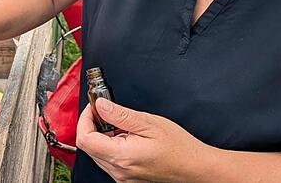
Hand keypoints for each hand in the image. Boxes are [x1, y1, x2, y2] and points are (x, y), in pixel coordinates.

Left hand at [76, 98, 214, 181]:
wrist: (195, 168)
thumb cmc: (179, 147)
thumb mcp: (149, 123)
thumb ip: (121, 114)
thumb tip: (100, 105)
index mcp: (122, 156)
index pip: (85, 139)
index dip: (85, 119)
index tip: (93, 107)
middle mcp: (119, 171)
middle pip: (89, 147)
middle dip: (92, 126)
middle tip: (106, 111)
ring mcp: (122, 177)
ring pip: (97, 154)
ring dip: (102, 136)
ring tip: (121, 126)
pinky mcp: (127, 178)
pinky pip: (109, 160)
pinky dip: (111, 146)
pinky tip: (126, 138)